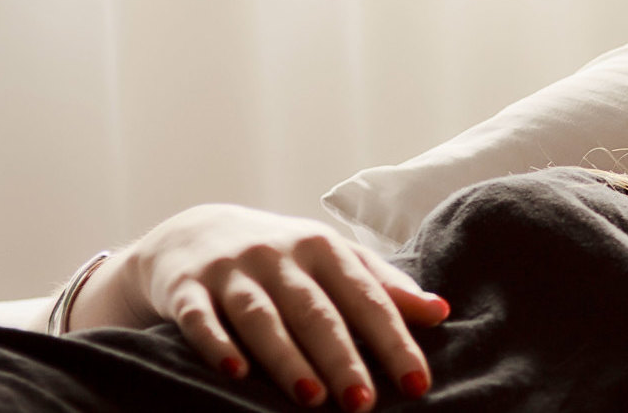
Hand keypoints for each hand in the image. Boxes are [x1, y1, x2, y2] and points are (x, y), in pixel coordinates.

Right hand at [72, 204, 449, 411]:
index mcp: (324, 249)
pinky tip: (234, 372)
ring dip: (287, 358)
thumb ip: (385, 285)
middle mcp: (279, 255)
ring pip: (262, 317)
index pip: (367, 298)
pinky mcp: (187, 287)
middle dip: (342, 358)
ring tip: (311, 398)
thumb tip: (440, 311)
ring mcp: (232, 270)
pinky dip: (216, 344)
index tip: (418, 384)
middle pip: (316, 311)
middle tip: (363, 404)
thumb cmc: (283, 258)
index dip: (394, 342)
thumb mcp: (334, 260)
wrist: (194, 233)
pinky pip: (200, 318)